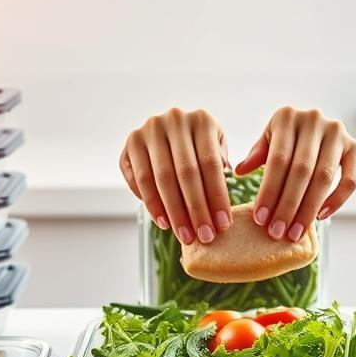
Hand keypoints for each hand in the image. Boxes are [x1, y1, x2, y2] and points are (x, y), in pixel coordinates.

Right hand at [119, 108, 232, 244]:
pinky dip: (150, 203)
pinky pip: (138, 179)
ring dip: (173, 212)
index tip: (223, 224)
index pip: (210, 164)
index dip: (217, 196)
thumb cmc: (200, 144)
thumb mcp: (217, 145)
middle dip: (196, 209)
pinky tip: (163, 221)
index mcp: (201, 120)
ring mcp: (149, 130)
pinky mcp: (131, 142)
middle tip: (204, 236)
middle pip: (186, 173)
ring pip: (160, 179)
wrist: (171, 127)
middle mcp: (174, 120)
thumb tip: (217, 198)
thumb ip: (222, 165)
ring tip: (184, 235)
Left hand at [234, 107, 355, 240]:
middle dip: (287, 205)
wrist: (313, 124)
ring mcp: (337, 132)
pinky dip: (337, 200)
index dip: (269, 191)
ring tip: (295, 232)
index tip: (260, 219)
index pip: (277, 160)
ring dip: (308, 209)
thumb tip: (240, 171)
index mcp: (287, 117)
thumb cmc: (285, 138)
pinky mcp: (355, 146)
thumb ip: (257, 154)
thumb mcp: (268, 140)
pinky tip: (321, 217)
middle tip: (277, 232)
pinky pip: (350, 179)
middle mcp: (314, 120)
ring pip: (323, 177)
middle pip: (300, 171)